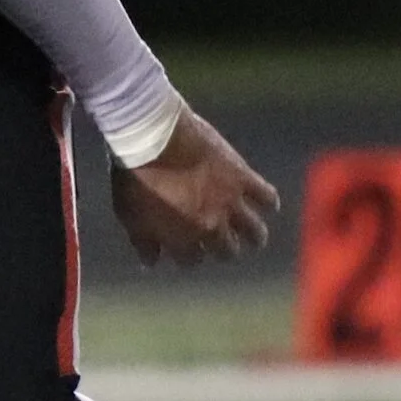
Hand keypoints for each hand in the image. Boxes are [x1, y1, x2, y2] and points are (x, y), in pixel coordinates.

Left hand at [110, 107, 279, 265]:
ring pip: (254, 231)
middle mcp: (210, 228)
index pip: (193, 259)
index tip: (191, 249)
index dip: (191, 254)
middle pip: (227, 250)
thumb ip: (144, 242)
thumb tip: (152, 261)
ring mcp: (229, 203)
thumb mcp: (130, 217)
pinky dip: (269, 202)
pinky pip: (266, 197)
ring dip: (255, 237)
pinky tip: (269, 204)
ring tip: (256, 239)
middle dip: (225, 250)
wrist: (154, 139)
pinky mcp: (242, 178)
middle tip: (227, 245)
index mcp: (182, 240)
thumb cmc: (136, 176)